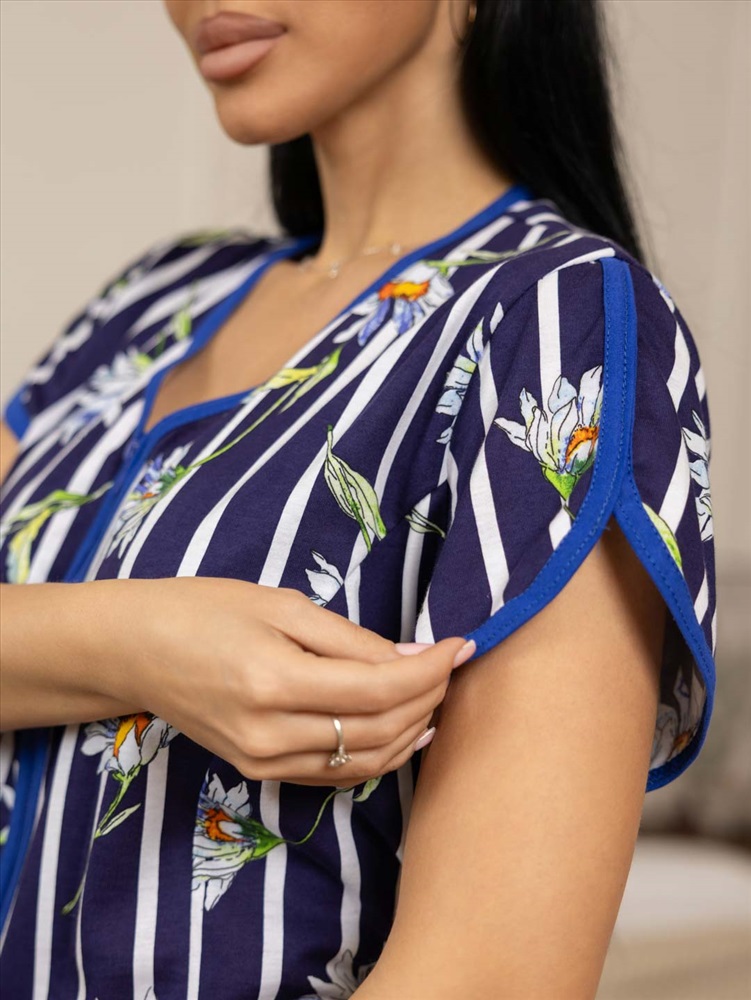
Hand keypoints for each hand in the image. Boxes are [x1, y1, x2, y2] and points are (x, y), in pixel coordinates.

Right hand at [108, 576, 474, 785]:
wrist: (137, 650)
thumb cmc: (206, 610)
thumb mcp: (283, 605)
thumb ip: (351, 639)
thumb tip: (414, 659)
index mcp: (274, 682)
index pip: (379, 689)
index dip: (430, 670)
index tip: (461, 644)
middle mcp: (270, 735)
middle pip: (380, 731)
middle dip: (428, 697)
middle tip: (452, 664)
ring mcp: (263, 762)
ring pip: (365, 762)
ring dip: (412, 730)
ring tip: (437, 694)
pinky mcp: (259, 773)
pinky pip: (337, 774)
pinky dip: (379, 754)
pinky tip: (403, 728)